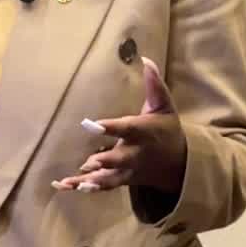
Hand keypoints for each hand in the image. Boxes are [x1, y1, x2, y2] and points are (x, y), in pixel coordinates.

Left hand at [54, 57, 186, 193]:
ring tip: (69, 182)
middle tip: (88, 162)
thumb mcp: (165, 106)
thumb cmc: (167, 129)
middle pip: (120, 159)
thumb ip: (154, 84)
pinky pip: (104, 186)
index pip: (128, 128)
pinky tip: (65, 187)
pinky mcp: (122, 179)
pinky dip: (86, 187)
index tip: (91, 124)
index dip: (111, 127)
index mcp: (145, 132)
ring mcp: (129, 169)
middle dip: (105, 161)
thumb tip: (146, 59)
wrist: (181, 165)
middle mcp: (136, 153)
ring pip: (109, 178)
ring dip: (90, 180)